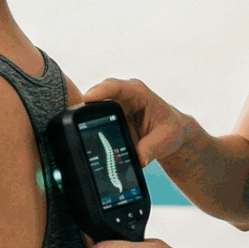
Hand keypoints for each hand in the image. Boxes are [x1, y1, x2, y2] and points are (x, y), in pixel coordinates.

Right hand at [83, 78, 198, 166]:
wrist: (170, 132)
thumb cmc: (171, 129)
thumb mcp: (165, 140)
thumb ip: (150, 149)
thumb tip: (136, 160)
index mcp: (139, 93)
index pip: (117, 87)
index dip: (100, 90)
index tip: (87, 98)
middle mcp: (124, 95)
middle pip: (98, 94)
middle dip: (86, 106)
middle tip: (77, 121)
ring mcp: (115, 104)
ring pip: (93, 106)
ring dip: (86, 117)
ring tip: (80, 132)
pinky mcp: (109, 115)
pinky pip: (94, 117)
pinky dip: (89, 125)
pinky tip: (86, 136)